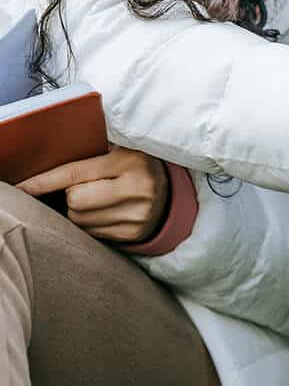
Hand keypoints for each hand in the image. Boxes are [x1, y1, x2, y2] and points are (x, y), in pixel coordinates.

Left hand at [17, 146, 168, 244]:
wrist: (171, 193)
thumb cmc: (136, 166)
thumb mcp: (122, 151)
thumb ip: (92, 154)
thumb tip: (46, 166)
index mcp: (129, 161)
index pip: (75, 173)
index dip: (43, 181)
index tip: (20, 188)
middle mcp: (136, 188)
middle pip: (74, 201)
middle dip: (71, 196)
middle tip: (85, 187)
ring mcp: (136, 214)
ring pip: (80, 220)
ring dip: (79, 211)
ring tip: (97, 199)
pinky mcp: (133, 234)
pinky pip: (92, 233)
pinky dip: (90, 224)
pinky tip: (104, 213)